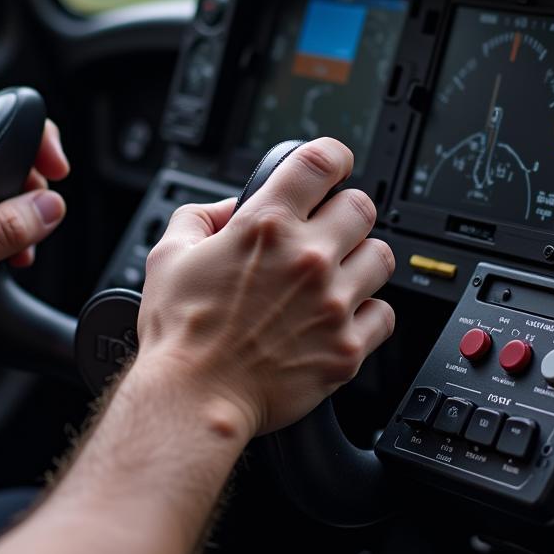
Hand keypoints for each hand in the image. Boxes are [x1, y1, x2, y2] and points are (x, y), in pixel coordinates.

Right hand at [136, 138, 393, 437]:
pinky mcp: (347, 347)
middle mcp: (307, 258)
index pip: (321, 161)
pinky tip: (340, 319)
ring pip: (381, 257)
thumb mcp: (168, 255)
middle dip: (345, 212)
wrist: (194, 398)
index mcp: (265, 226)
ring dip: (360, 261)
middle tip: (328, 231)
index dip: (332, 156)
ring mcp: (332, 303)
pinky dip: (367, 314)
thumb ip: (201, 216)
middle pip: (362, 206)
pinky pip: (385, 314)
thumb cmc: (180, 334)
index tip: (333, 164)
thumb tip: (229, 208)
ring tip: (336, 277)